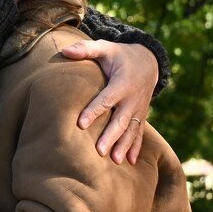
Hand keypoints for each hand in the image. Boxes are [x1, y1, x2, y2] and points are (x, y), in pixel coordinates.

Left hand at [59, 40, 156, 163]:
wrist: (149, 61)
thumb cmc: (119, 56)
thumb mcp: (105, 48)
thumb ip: (86, 49)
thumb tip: (64, 51)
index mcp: (122, 83)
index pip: (106, 99)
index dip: (94, 111)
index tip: (80, 123)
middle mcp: (132, 99)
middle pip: (120, 120)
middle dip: (110, 136)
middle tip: (98, 151)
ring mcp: (138, 109)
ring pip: (131, 130)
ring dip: (124, 146)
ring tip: (115, 161)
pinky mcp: (141, 116)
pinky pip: (139, 133)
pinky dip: (136, 148)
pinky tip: (130, 163)